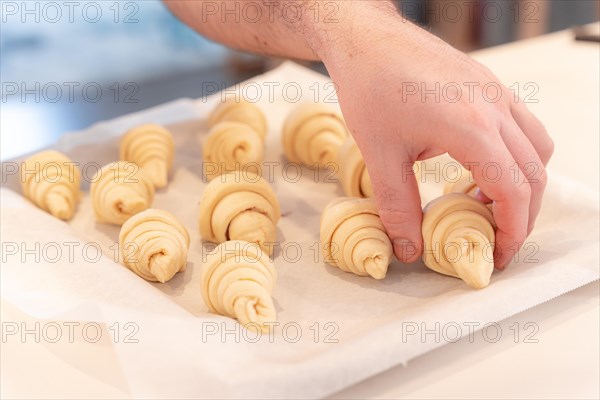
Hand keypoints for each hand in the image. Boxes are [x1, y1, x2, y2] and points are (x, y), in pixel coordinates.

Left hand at [316, 4, 553, 267]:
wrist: (365, 37)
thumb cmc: (370, 87)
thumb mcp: (379, 155)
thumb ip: (397, 206)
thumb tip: (410, 249)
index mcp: (473, 128)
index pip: (514, 191)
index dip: (511, 232)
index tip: (496, 256)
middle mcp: (495, 108)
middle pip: (535, 174)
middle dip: (522, 215)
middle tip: (496, 240)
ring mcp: (496, 93)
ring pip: (536, 148)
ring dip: (522, 183)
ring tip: (484, 205)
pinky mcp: (488, 85)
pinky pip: (520, 126)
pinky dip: (513, 156)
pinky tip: (477, 168)